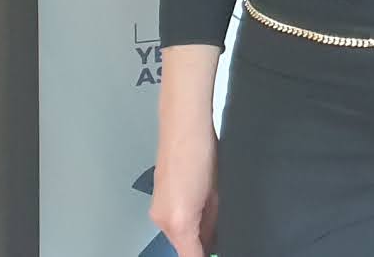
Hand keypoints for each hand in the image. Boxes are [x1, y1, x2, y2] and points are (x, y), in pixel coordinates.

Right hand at [148, 123, 218, 256]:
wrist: (183, 129)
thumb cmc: (202, 156)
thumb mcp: (215, 197)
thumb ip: (210, 226)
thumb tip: (211, 241)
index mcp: (180, 223)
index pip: (191, 256)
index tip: (214, 254)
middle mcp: (163, 221)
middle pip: (182, 247)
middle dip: (199, 244)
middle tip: (217, 232)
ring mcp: (156, 211)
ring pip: (176, 235)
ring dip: (191, 232)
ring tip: (209, 207)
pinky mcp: (156, 201)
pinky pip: (171, 221)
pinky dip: (184, 220)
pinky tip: (197, 202)